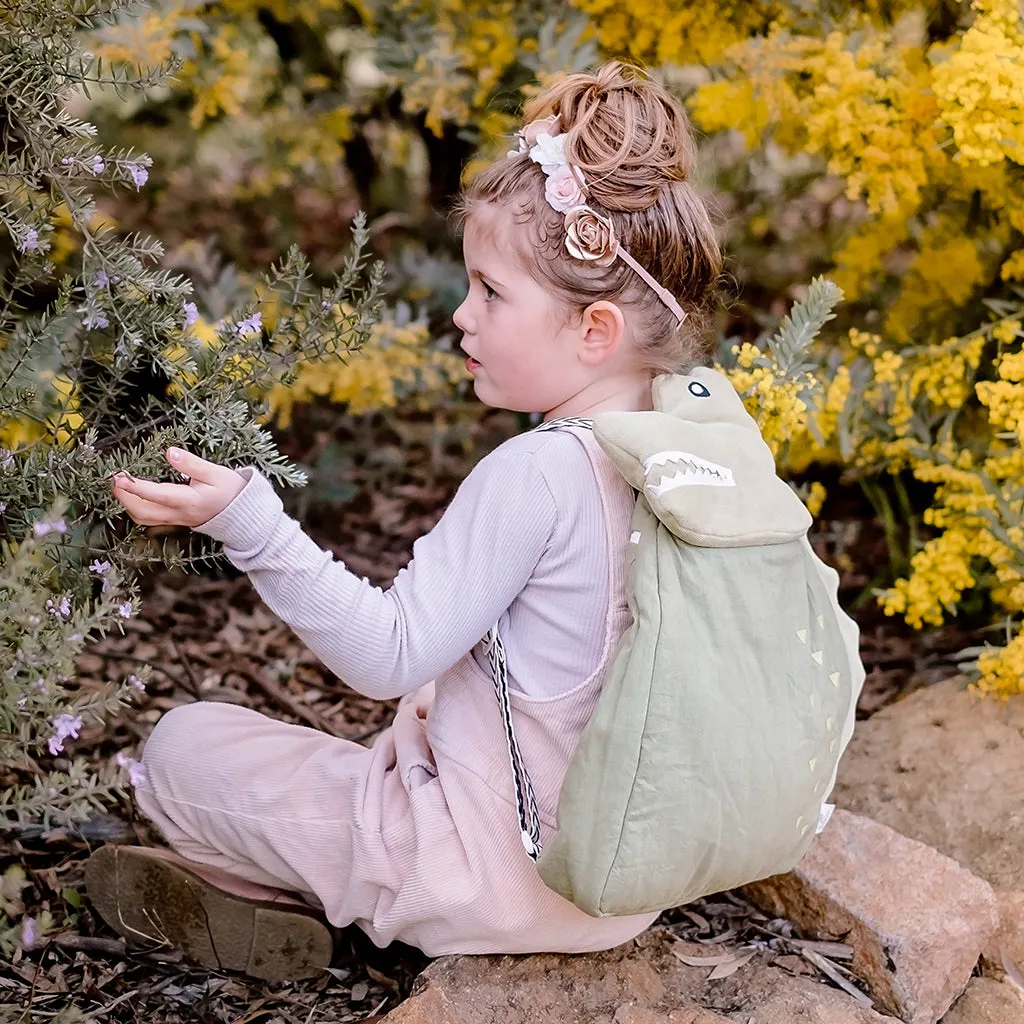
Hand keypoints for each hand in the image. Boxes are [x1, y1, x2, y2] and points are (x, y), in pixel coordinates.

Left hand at [111, 448, 246, 527]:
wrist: (242, 514)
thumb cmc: (231, 491)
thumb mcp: (216, 473)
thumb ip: (191, 463)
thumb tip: (169, 452)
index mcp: (190, 501)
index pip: (158, 495)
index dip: (136, 488)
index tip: (119, 478)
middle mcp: (180, 514)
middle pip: (143, 512)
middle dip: (124, 497)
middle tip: (114, 479)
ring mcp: (176, 520)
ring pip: (144, 518)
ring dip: (127, 504)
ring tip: (119, 487)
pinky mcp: (175, 520)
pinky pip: (149, 519)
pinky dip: (136, 508)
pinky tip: (133, 496)